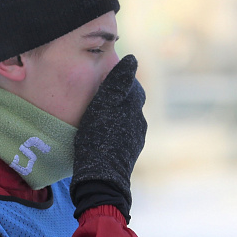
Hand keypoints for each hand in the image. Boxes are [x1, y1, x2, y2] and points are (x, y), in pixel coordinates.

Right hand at [70, 55, 146, 219]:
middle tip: (99, 96)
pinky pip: (122, 137)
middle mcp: (139, 121)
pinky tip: (101, 136)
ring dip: (115, 116)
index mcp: (134, 106)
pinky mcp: (128, 155)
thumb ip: (118, 81)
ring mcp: (135, 139)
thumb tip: (132, 58)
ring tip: (97, 116)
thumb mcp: (104, 104)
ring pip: (126, 120)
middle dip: (118, 98)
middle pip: (130, 102)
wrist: (101, 178)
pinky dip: (113, 132)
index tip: (104, 78)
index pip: (131, 84)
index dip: (118, 79)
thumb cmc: (98, 138)